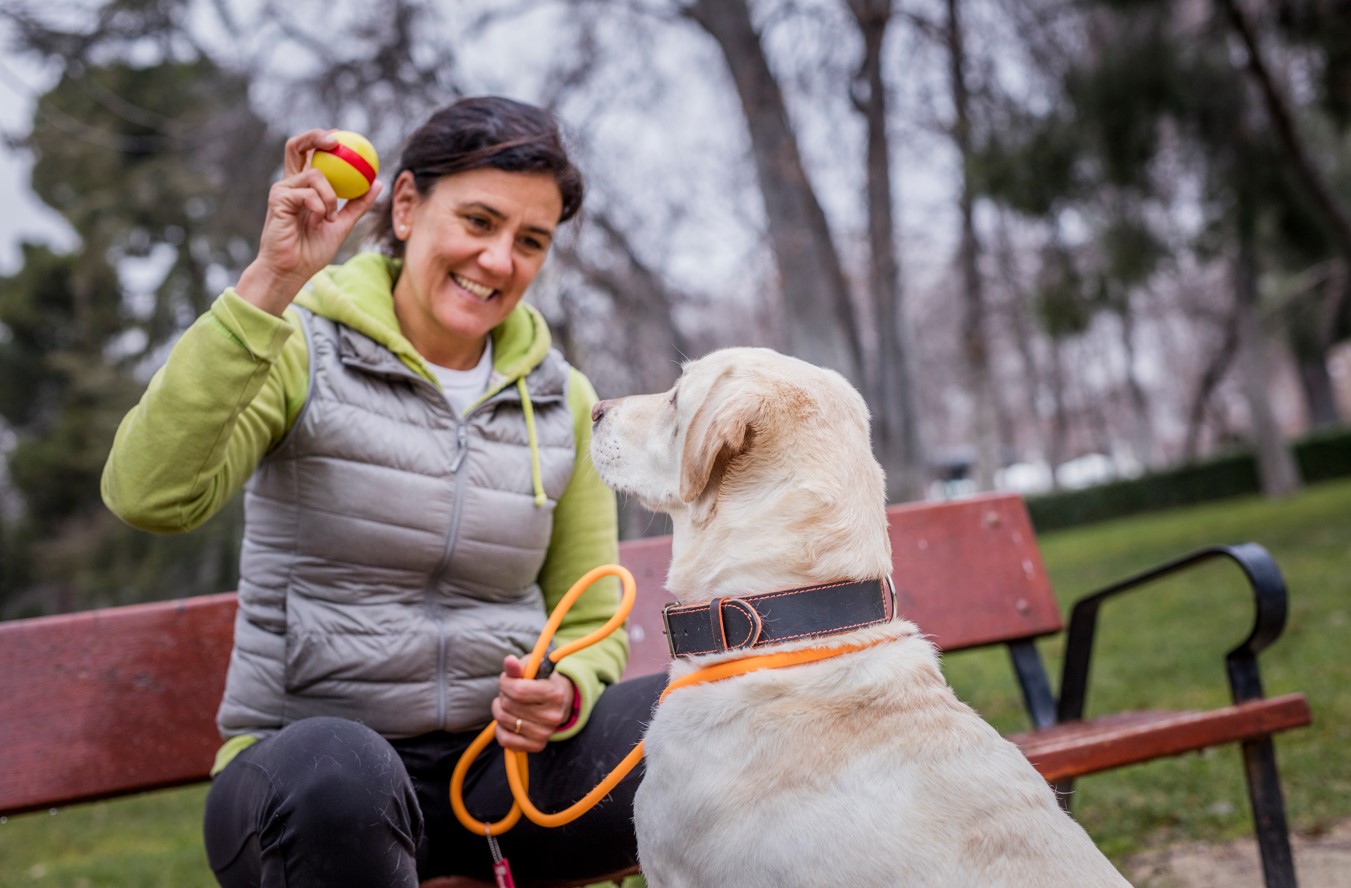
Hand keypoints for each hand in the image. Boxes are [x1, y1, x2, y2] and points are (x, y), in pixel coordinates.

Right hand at [236, 129, 382, 315]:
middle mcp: (291, 184)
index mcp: (303, 187)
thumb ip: (357, 205)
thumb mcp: (342, 225)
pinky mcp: (278, 198)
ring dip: (331, 196)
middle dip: (314, 136)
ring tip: (329, 218)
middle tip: (335, 140)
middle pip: (297, 146)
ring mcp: (282, 189)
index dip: (322, 141)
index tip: (342, 139)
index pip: (310, 155)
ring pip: (315, 174)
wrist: (292, 270)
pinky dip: (321, 207)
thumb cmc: (312, 251)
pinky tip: (320, 221)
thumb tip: (377, 183)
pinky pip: (309, 193)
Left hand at [492, 655, 576, 753]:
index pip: (518, 691)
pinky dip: (500, 728)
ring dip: (499, 709)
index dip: (505, 682)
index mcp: (555, 694)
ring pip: (504, 720)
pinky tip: (508, 719)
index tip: (506, 679)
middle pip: (508, 705)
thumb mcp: (534, 668)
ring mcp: (545, 733)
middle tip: (509, 691)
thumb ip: (520, 666)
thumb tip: (509, 661)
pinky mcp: (537, 746)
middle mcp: (553, 716)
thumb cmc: (543, 681)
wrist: (562, 702)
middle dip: (503, 694)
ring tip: (509, 703)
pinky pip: (505, 739)